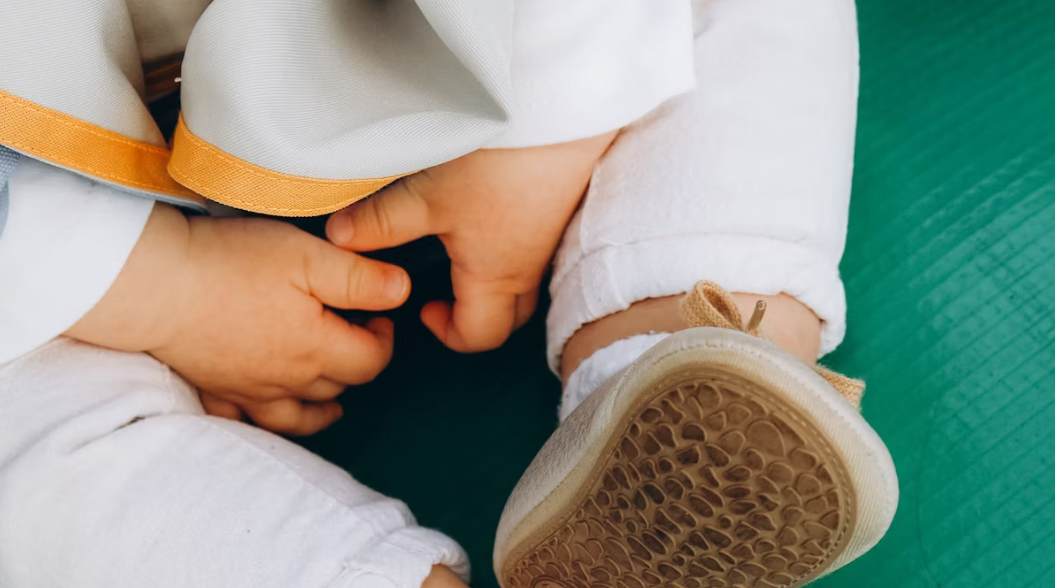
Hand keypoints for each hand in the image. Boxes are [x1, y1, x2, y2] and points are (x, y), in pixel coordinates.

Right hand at [66, 204, 409, 434]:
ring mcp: (247, 390)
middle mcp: (286, 381)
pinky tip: (263, 412)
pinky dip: (260, 422)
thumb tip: (403, 292)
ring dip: (321, 409)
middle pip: (337, 387)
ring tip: (333, 401)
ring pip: (297, 416)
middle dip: (355, 364)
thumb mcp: (310, 256)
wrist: (154, 285)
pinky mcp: (211, 388)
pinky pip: (243, 421)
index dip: (385, 340)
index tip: (379, 316)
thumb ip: (361, 278)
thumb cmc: (232, 264)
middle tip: (353, 336)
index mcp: (317, 349)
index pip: (371, 362)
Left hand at [326, 132, 615, 351]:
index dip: (449, 334)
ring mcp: (548, 238)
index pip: (480, 336)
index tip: (422, 306)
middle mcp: (528, 267)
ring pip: (524, 281)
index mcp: (496, 278)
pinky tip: (492, 214)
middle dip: (475, 313)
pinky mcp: (558, 208)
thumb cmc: (499, 166)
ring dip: (494, 278)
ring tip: (463, 247)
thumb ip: (380, 223)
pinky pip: (536, 248)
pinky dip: (512, 248)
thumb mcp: (427, 197)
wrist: (560, 117)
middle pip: (509, 316)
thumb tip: (340, 239)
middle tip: (444, 290)